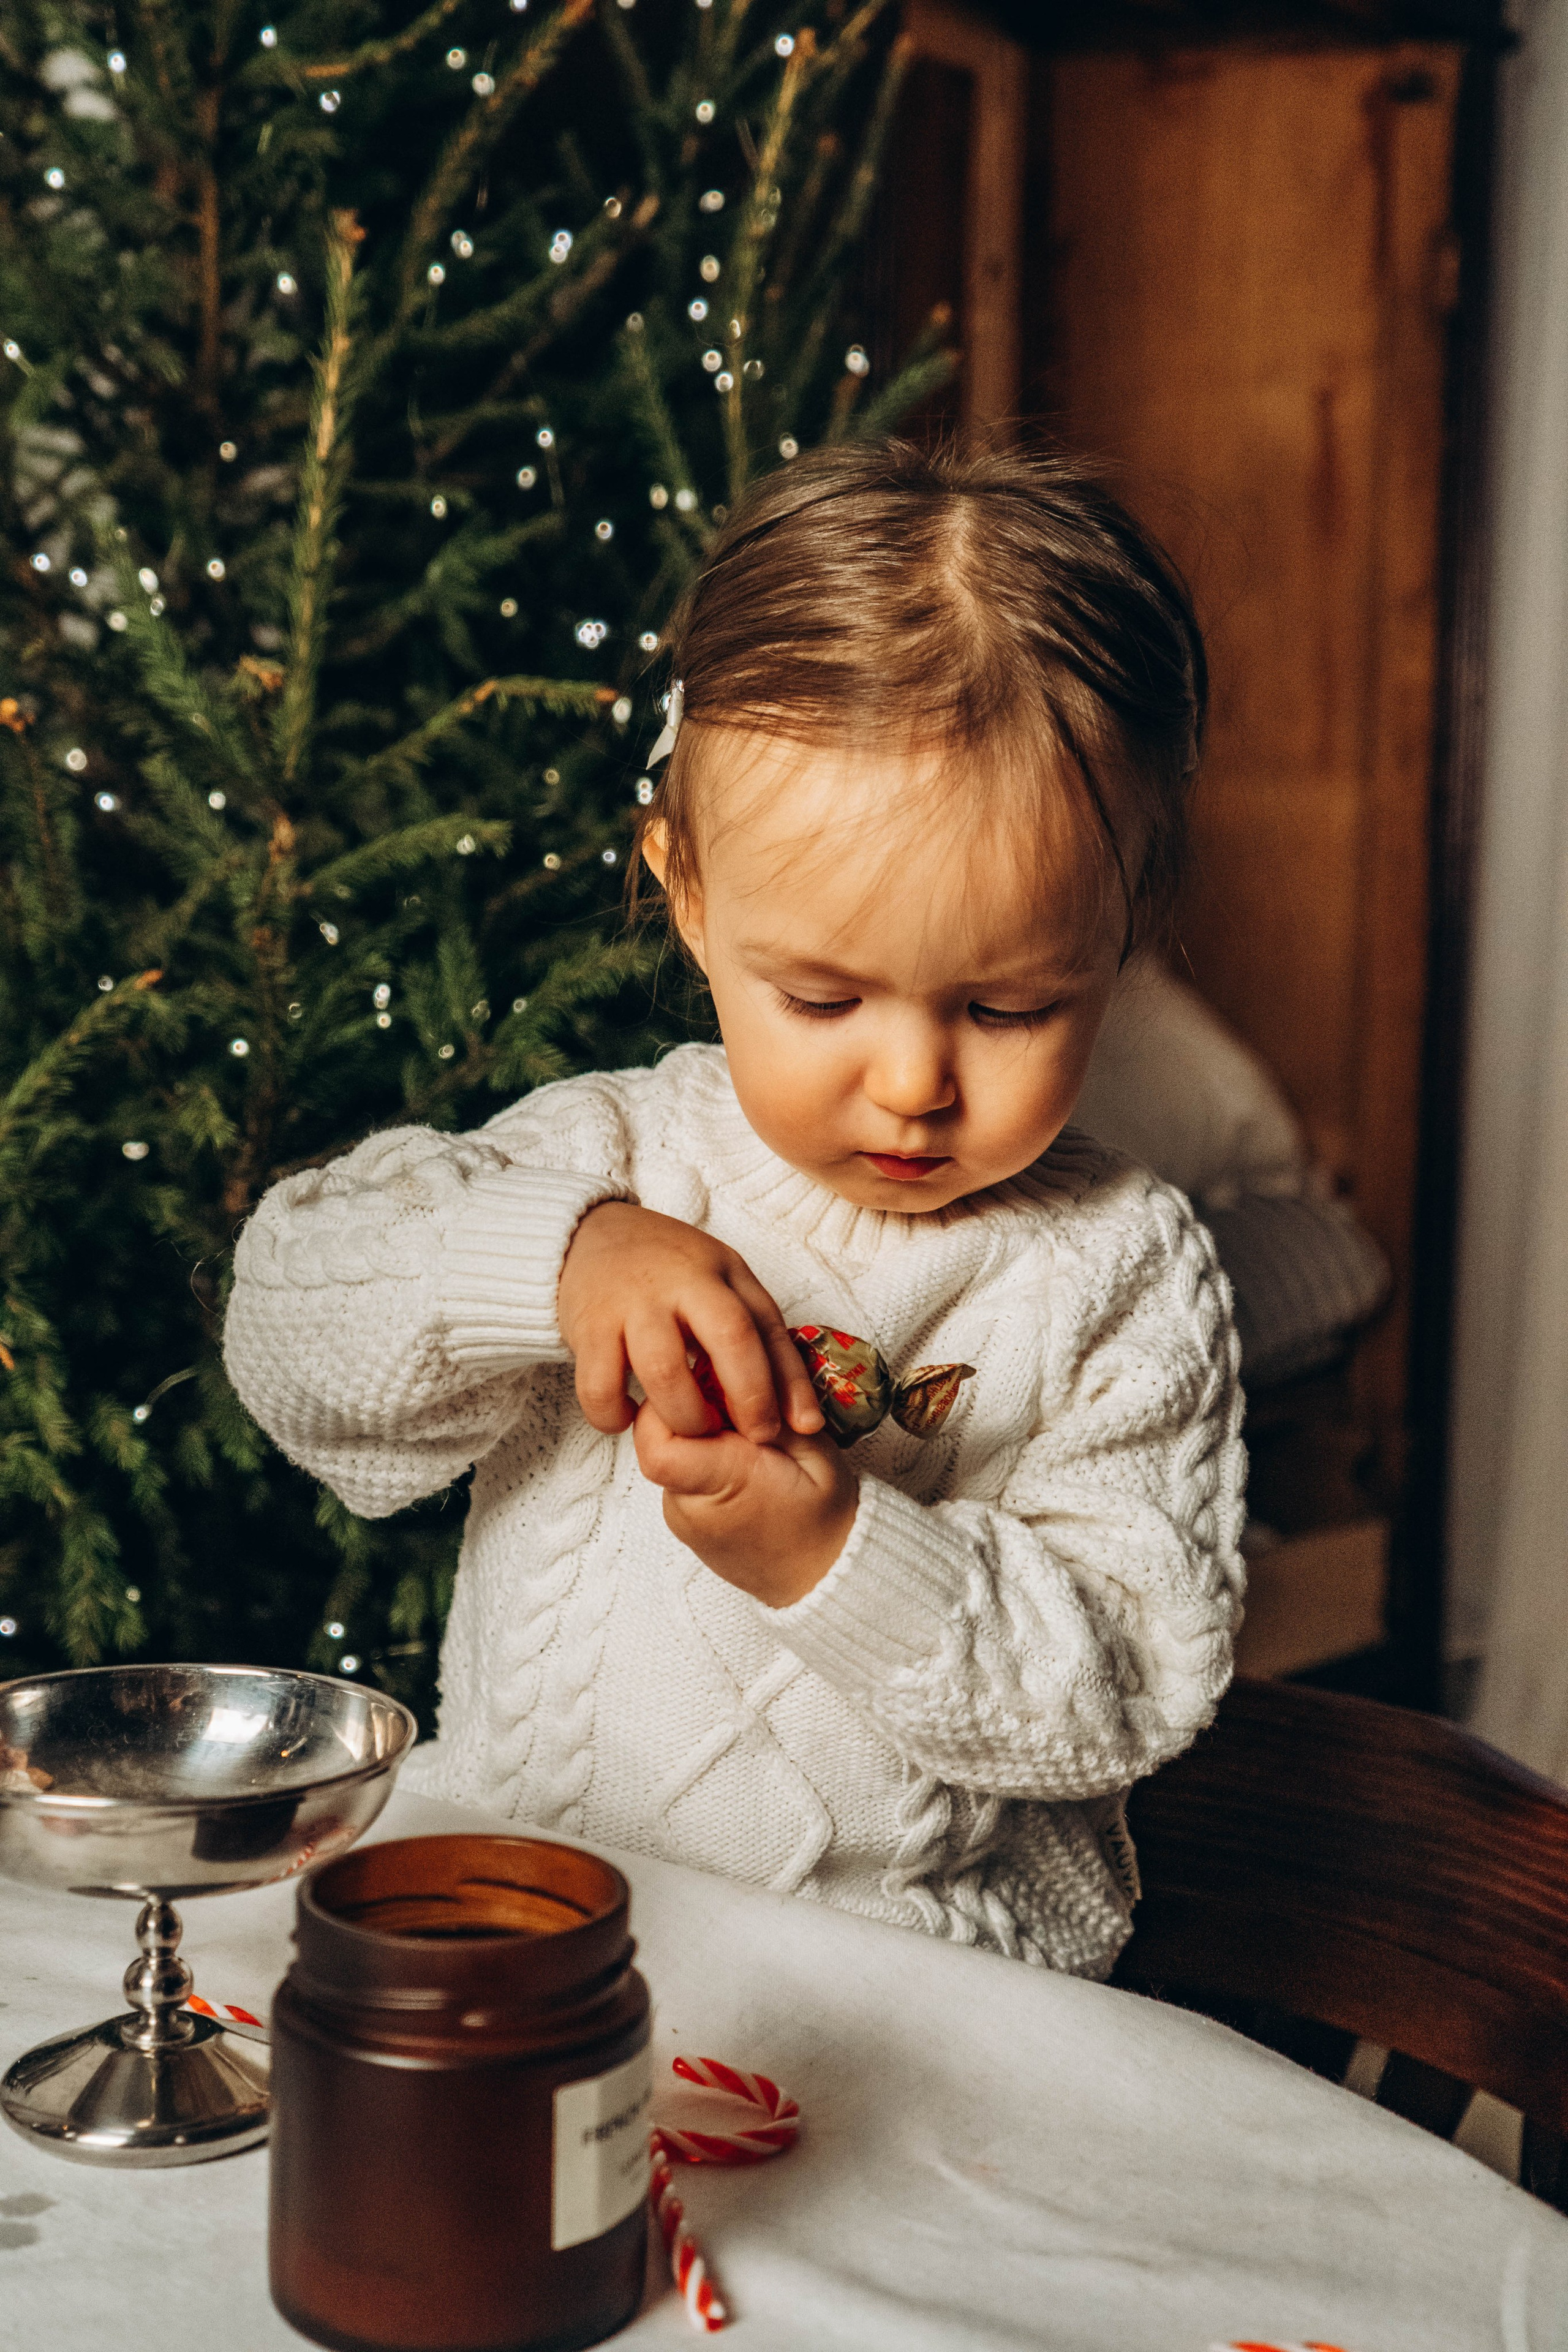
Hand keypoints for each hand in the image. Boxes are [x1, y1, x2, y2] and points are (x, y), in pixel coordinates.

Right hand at [557, 1201, 823, 1443]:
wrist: (589, 1237)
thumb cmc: (670, 1272)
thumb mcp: (724, 1285)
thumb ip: (763, 1341)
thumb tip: (805, 1419)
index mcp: (721, 1272)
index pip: (766, 1326)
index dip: (789, 1382)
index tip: (802, 1426)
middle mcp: (680, 1283)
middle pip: (729, 1338)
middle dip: (749, 1396)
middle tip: (752, 1437)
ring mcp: (631, 1305)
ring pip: (664, 1371)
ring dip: (685, 1415)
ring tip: (691, 1427)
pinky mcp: (587, 1329)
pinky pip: (600, 1388)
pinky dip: (614, 1415)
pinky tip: (626, 1417)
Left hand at [634, 1404, 857, 1606]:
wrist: (825, 1579)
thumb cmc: (824, 1517)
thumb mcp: (811, 1446)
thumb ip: (767, 1406)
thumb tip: (732, 1368)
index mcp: (724, 1482)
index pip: (657, 1436)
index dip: (675, 1401)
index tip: (712, 1388)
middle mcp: (691, 1505)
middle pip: (657, 1436)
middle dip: (689, 1408)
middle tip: (734, 1406)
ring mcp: (683, 1518)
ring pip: (667, 1451)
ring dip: (697, 1432)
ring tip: (744, 1435)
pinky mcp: (685, 1521)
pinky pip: (680, 1472)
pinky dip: (702, 1455)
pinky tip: (738, 1456)